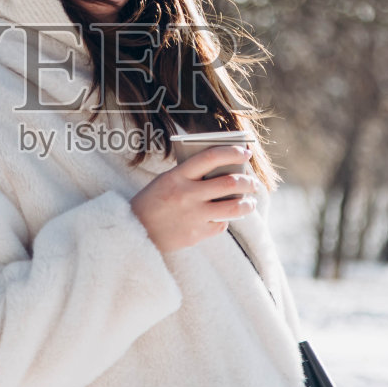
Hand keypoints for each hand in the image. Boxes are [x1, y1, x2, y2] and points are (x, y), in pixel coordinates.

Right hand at [129, 144, 259, 253]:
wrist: (134, 231)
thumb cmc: (154, 201)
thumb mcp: (166, 180)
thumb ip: (191, 175)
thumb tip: (225, 170)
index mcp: (177, 176)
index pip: (210, 157)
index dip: (232, 152)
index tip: (246, 152)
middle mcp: (186, 194)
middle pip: (229, 183)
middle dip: (248, 181)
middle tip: (253, 182)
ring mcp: (192, 216)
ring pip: (233, 208)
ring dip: (247, 203)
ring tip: (250, 202)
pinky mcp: (196, 234)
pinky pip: (221, 225)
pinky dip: (225, 220)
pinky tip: (225, 217)